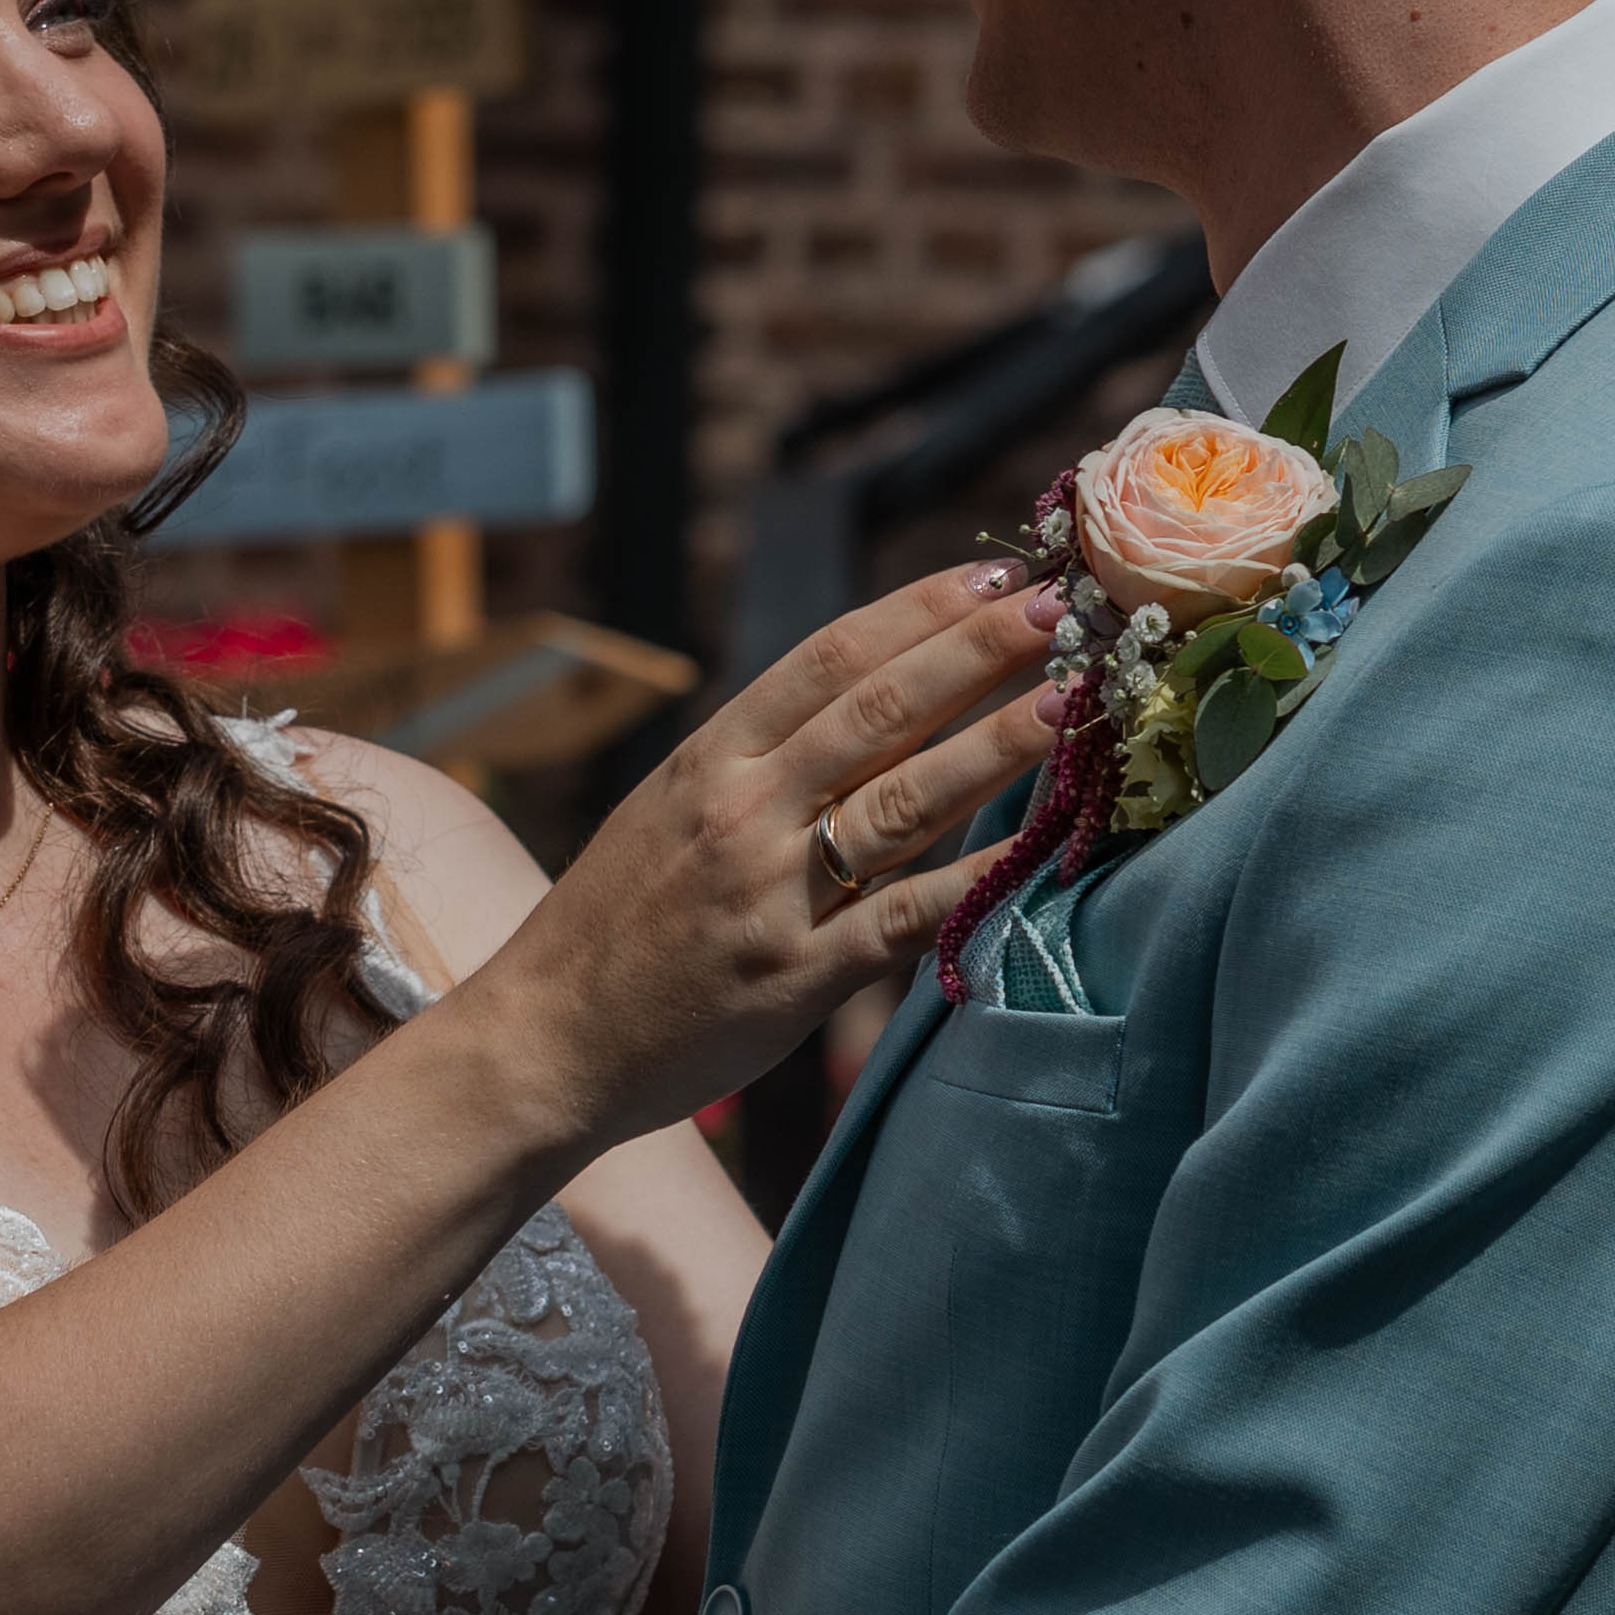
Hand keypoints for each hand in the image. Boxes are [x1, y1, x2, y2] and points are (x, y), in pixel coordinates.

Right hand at [461, 569, 1068, 1141]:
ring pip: (902, 802)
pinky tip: (1034, 854)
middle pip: (879, 710)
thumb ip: (762, 762)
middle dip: (977, 651)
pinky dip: (968, 883)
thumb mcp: (669, 812)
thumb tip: (869, 704)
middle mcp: (742, 812)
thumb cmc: (614, 924)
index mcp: (712, 760)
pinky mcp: (793, 977)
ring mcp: (769, 894)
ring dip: (994, 747)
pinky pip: (898, 919)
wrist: (544, 1039)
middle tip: (1060, 610)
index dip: (920, 609)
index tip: (994, 575)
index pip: (830, 658)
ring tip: (1070, 704)